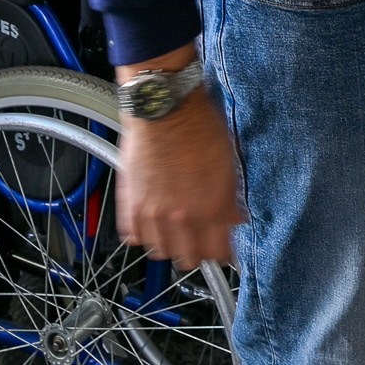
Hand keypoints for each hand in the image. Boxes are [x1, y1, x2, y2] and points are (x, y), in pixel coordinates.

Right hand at [116, 82, 242, 266]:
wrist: (164, 105)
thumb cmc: (199, 125)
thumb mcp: (229, 162)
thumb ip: (231, 198)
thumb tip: (234, 218)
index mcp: (211, 209)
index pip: (219, 253)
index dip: (225, 252)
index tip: (225, 247)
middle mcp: (181, 218)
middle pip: (189, 259)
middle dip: (198, 251)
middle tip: (201, 238)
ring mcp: (152, 214)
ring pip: (161, 252)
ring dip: (170, 244)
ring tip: (176, 230)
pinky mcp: (130, 204)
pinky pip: (134, 236)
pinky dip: (143, 233)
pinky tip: (152, 221)